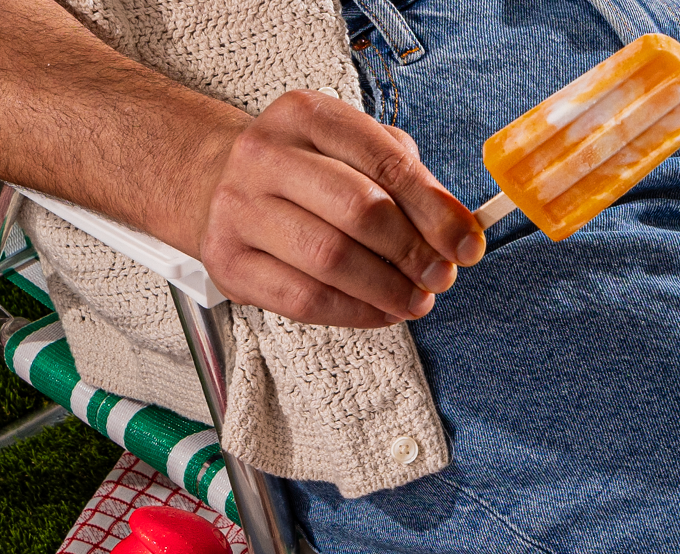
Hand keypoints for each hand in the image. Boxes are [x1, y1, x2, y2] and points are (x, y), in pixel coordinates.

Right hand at [181, 89, 484, 327]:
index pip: (384, 162)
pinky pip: (304, 299)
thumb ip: (402, 179)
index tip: (466, 243)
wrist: (213, 186)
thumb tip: (454, 230)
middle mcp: (264, 157)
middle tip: (441, 277)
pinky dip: (353, 312)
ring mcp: (239, 211)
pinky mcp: (230, 264)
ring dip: (386, 289)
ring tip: (416, 300)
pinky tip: (380, 312)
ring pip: (329, 260)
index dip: (435, 209)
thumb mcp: (348, 151)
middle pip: (358, 211)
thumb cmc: (299, 174)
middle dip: (412, 252)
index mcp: (303, 115)